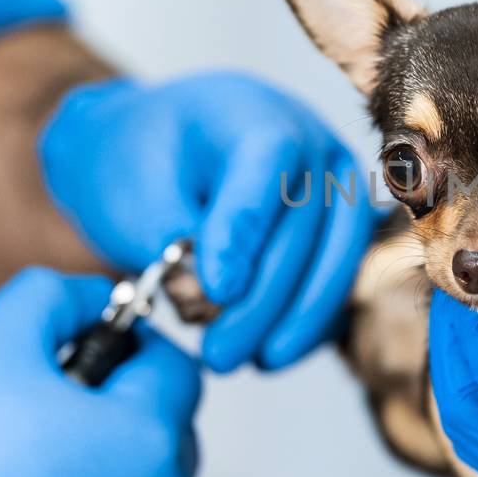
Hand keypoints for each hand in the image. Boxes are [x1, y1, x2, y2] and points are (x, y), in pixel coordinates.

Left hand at [40, 72, 375, 370]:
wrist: (156, 149)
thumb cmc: (139, 167)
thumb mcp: (134, 196)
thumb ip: (174, 242)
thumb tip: (218, 301)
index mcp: (251, 114)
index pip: (264, 175)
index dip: (243, 239)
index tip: (215, 292)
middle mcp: (309, 139)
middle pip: (301, 225)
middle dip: (261, 300)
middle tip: (218, 354)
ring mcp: (335, 180)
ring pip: (335, 255)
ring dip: (295, 318)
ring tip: (249, 362)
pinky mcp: (342, 220)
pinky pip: (340, 274)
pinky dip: (310, 319)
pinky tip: (273, 352)